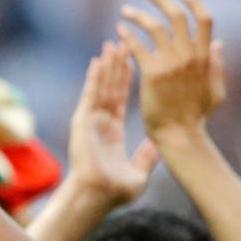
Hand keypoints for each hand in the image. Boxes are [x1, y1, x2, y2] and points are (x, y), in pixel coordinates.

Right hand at [57, 39, 159, 203]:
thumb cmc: (114, 192)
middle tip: (122, 43)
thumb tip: (158, 146)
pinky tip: (98, 60)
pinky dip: (94, 77)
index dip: (126, 81)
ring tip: (112, 44)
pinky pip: (90, 95)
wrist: (96, 197)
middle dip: (116, 66)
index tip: (133, 62)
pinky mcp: (83, 122)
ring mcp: (90, 122)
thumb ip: (147, 157)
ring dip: (106, 65)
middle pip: (110, 88)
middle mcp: (99, 124)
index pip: (121, 100)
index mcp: (112, 133)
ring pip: (100, 87)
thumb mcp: (139, 173)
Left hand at [121, 0, 225, 141]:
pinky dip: (128, 35)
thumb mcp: (216, 88)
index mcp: (206, 56)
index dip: (193, 1)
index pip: (204, 18)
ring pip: (156, 27)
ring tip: (125, 10)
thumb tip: (220, 44)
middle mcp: (190, 55)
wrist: (181, 135)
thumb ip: (217, 65)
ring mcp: (172, 63)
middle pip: (178, 15)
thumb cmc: (197, 116)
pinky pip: (138, 47)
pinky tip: (119, 30)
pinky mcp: (152, 74)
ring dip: (139, 15)